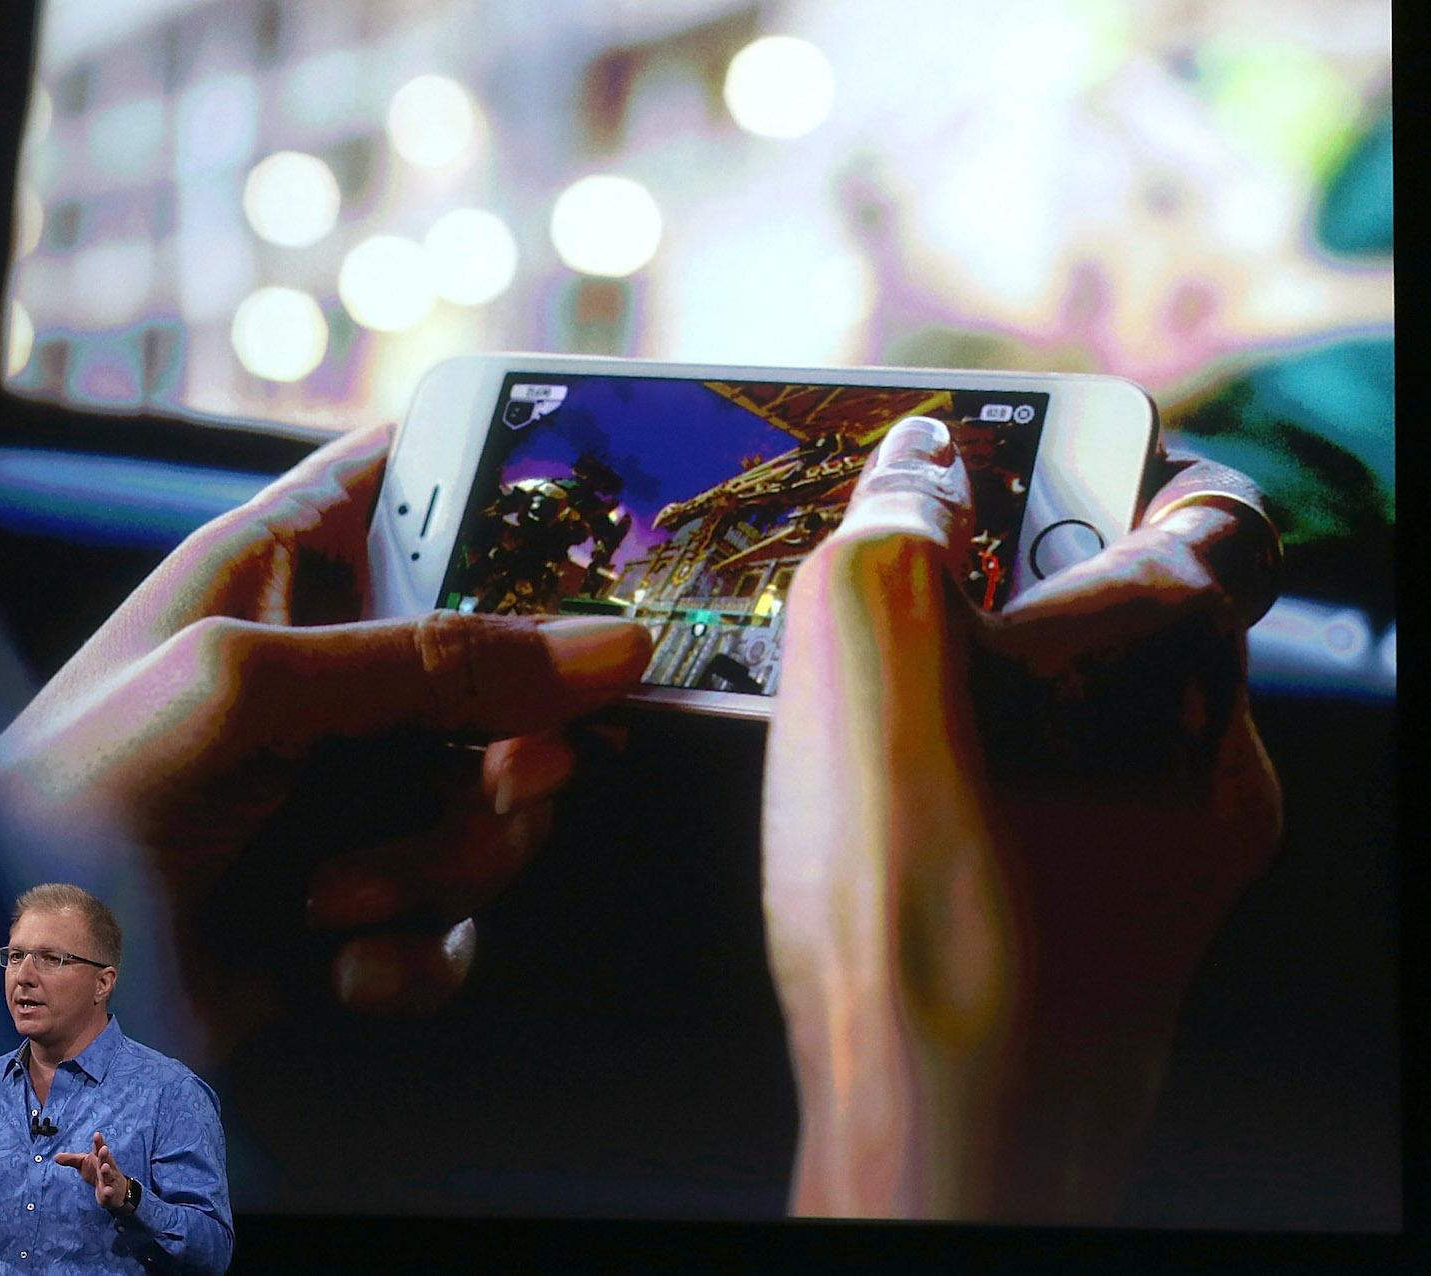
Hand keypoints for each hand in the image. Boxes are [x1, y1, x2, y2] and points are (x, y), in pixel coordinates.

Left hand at [0, 423, 652, 1056]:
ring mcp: (347, 791)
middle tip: (494, 779)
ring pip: (500, 801)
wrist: (4, 999)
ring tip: (338, 894)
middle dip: (509, 741)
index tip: (598, 547)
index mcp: (277, 570)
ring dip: (448, 861)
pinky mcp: (356, 906)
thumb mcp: (242, 688)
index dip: (512, 493)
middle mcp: (325, 671)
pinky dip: (417, 952)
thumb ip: (428, 659)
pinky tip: (336, 963)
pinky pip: (462, 917)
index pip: (413, 477)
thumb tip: (610, 642)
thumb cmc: (74, 801)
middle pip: (503, 665)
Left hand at [55, 1130, 131, 1211]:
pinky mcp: (110, 1193)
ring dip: (107, 1171)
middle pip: (105, 1160)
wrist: (114, 1190)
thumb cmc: (96, 1172)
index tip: (97, 1134)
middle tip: (103, 1149)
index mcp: (99, 1158)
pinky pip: (110, 1192)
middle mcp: (106, 1167)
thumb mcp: (83, 1164)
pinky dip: (109, 1191)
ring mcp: (109, 1180)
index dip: (98, 1142)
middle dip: (104, 1155)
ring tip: (105, 1167)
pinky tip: (108, 1191)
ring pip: (109, 1175)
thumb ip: (71, 1160)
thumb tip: (55, 1157)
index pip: (99, 1148)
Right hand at [762, 415, 1282, 1221]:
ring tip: (873, 721)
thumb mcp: (866, 626)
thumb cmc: (921, 877)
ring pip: (1100, 729)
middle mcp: (1212, 750)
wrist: (951, 1120)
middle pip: (1138, 621)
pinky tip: (901, 829)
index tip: (1031, 468)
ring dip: (1005, 700)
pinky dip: (1003, 796)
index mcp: (1176, 643)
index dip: (1125, 467)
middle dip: (1023, 594)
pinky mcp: (1127, 943)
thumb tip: (920, 459)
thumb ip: (900, 512)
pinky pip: (1075, 824)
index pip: (1211, 507)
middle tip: (904, 604)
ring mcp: (1181, 861)